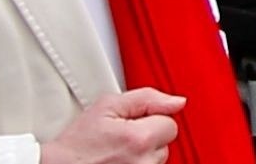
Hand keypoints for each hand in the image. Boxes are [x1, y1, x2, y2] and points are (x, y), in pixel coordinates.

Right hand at [41, 87, 191, 163]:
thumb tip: (177, 102)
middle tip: (120, 137)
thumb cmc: (78, 142)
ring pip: (157, 159)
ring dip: (142, 154)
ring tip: (117, 151)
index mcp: (139, 139)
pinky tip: (120, 161)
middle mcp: (143, 163)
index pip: (169, 123)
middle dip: (147, 136)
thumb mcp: (107, 105)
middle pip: (165, 143)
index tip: (130, 123)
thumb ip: (147, 98)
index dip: (149, 118)